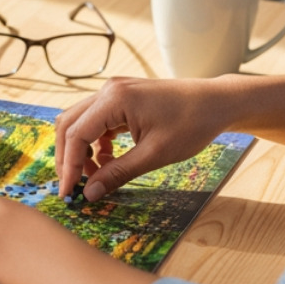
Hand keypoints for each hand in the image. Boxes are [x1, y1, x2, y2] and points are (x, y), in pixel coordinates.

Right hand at [54, 76, 237, 202]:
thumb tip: (90, 193)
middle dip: (68, 157)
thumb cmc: (191, 125)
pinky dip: (95, 142)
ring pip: (80, 121)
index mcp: (115, 99)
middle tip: (75, 187)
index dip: (69, 166)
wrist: (216, 102)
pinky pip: (96, 120)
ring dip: (81, 149)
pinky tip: (108, 160)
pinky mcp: (121, 97)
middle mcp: (109, 89)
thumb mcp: (154, 155)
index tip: (69, 192)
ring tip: (96, 175)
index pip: (76, 134)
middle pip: (70, 124)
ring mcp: (114, 90)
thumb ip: (118, 173)